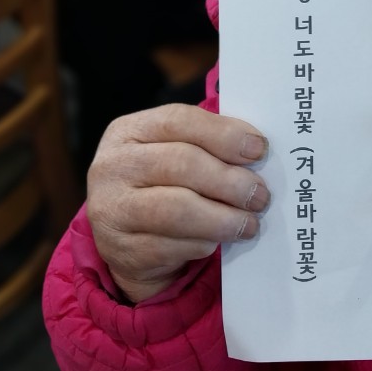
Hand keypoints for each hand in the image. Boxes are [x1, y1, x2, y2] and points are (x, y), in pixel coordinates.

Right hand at [87, 105, 269, 302]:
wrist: (127, 239)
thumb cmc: (165, 185)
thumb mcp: (177, 153)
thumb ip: (209, 145)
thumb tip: (257, 151)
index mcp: (129, 131)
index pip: (178, 121)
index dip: (224, 134)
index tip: (259, 150)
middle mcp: (112, 166)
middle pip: (181, 164)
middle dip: (230, 181)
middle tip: (260, 195)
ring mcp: (110, 210)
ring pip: (176, 210)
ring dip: (223, 218)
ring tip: (249, 223)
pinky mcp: (121, 250)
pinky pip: (171, 247)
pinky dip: (203, 244)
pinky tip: (219, 241)